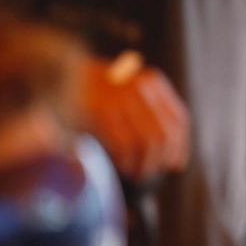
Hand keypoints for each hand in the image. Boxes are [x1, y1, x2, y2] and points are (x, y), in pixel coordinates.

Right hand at [81, 56, 190, 180]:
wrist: (65, 73)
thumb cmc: (100, 90)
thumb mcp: (132, 90)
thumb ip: (152, 112)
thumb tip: (171, 152)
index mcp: (153, 83)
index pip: (179, 119)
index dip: (180, 146)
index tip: (175, 164)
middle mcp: (142, 89)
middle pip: (164, 134)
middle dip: (161, 160)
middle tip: (152, 172)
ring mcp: (122, 99)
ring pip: (146, 142)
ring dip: (143, 164)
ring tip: (137, 172)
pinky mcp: (102, 111)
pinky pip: (123, 144)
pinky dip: (126, 160)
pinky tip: (123, 165)